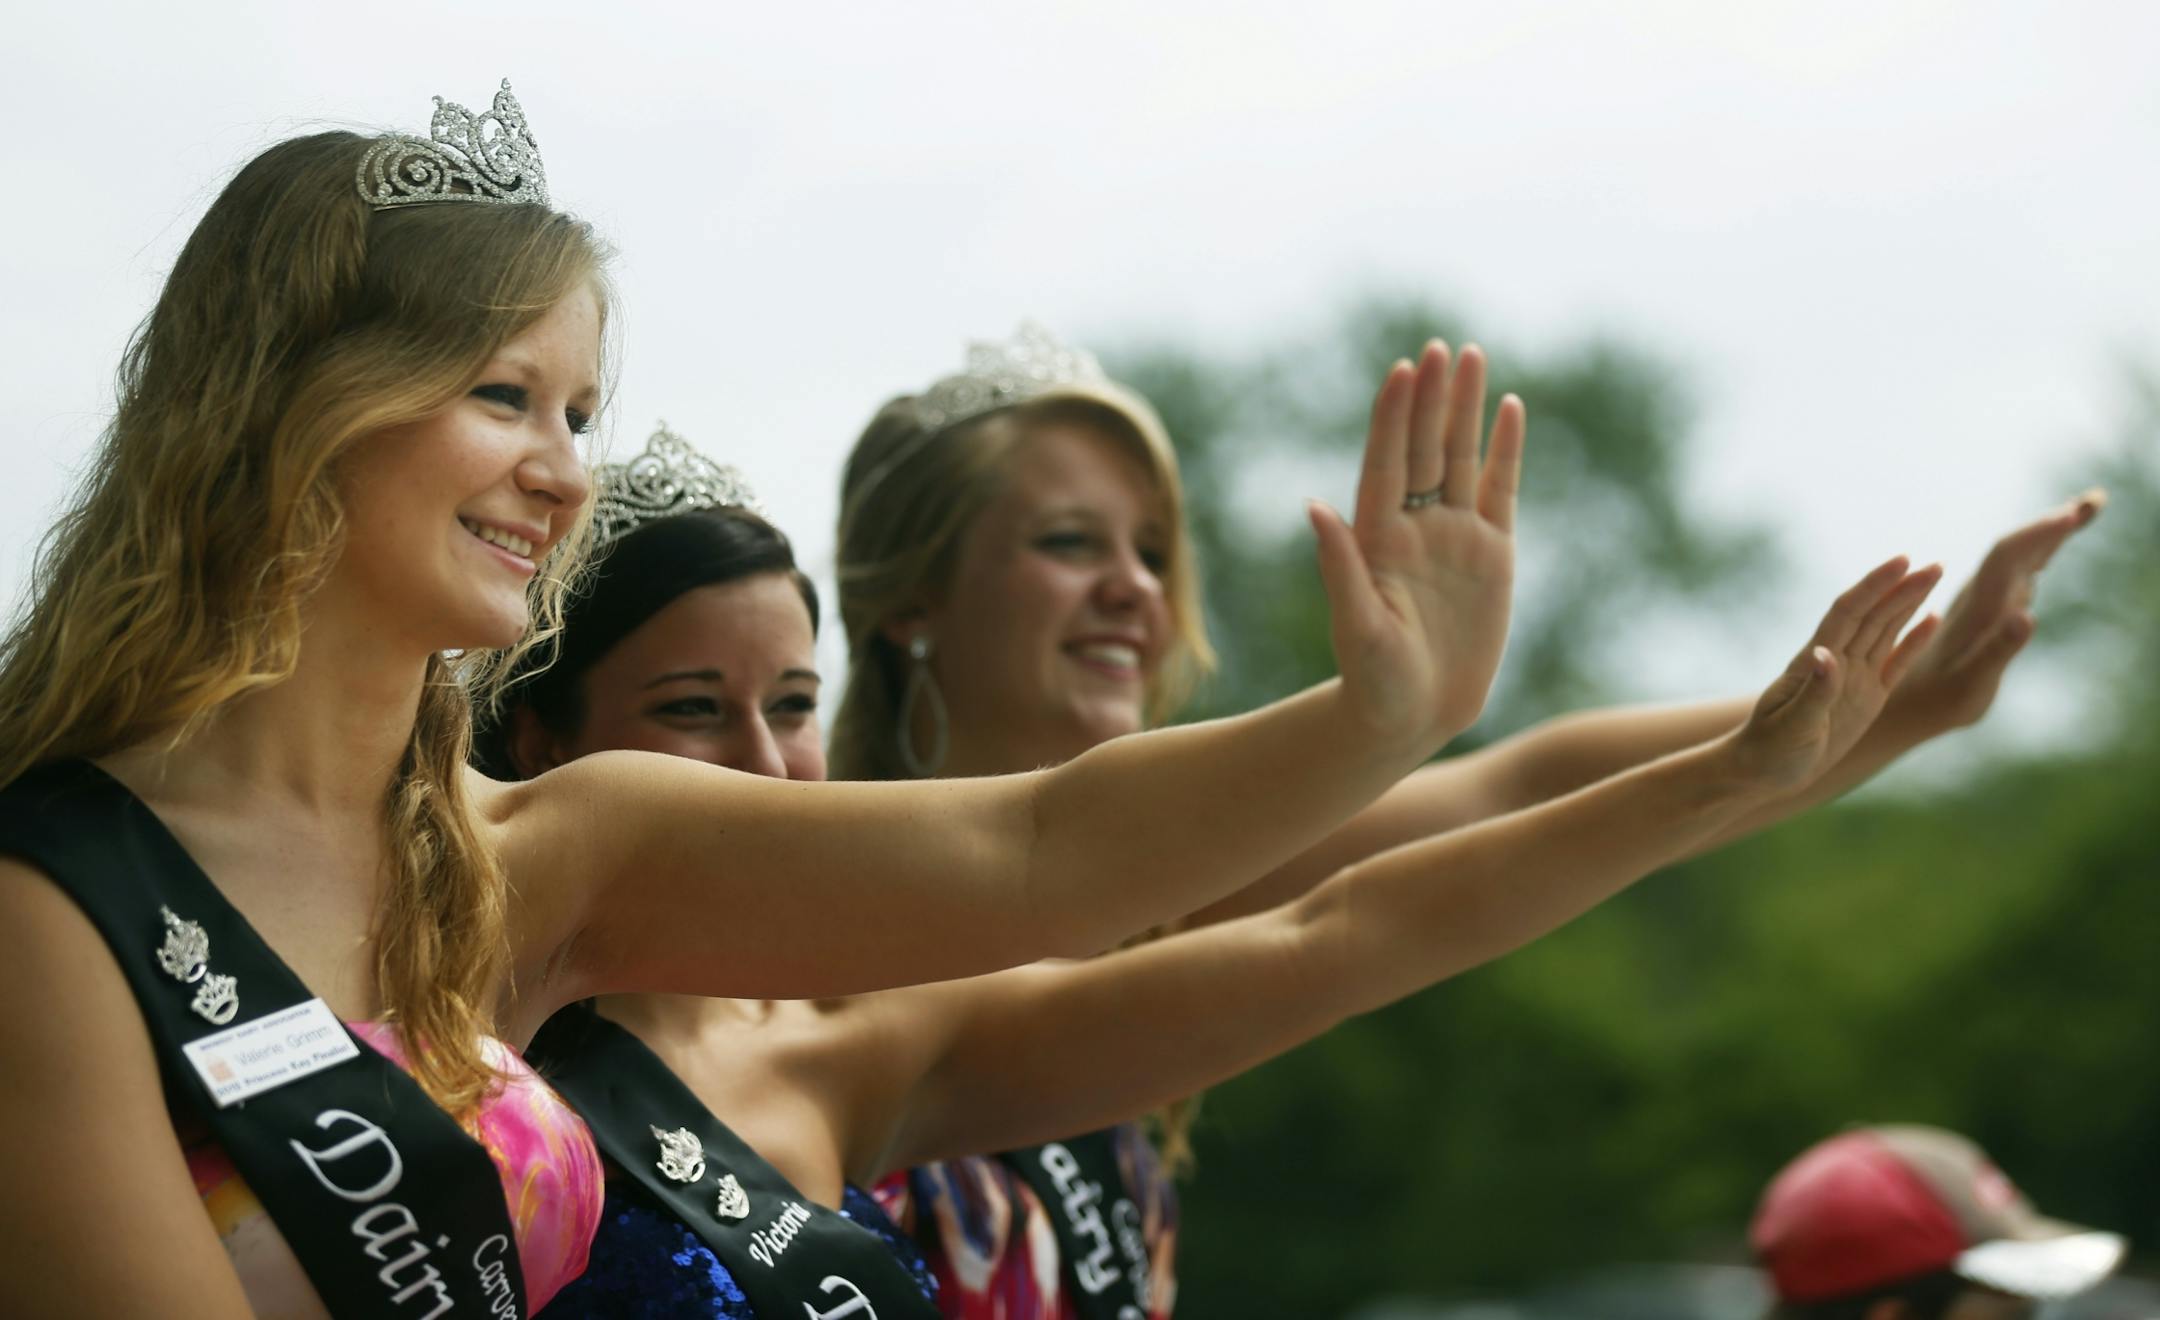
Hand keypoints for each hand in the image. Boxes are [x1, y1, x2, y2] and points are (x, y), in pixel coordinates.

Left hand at [1310, 341, 1526, 744]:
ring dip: (1466, 410)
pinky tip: (1509, 409)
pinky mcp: (1493, 556)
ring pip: (1462, 459)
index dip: (1393, 418)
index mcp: (1377, 539)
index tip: (1401, 371)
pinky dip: (1505, 451)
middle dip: (1431, 398)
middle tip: (1439, 347)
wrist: (1413, 716)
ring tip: (1471, 356)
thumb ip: (1340, 567)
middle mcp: (1414, 528)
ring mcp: (1455, 538)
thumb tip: (1314, 507)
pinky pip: (1501, 492)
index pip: (1386, 464)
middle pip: (1425, 449)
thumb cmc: (1373, 681)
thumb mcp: (1357, 626)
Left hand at [1725, 556, 1942, 790]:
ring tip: (1933, 576)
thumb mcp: (1791, 725)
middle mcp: (1836, 662)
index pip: (1848, 613)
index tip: (1901, 561)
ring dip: (1909, 604)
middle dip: (1901, 588)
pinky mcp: (1867, 697)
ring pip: (1886, 631)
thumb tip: (1827, 655)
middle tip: (1935, 564)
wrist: (1762, 772)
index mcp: (1814, 661)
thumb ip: (1813, 692)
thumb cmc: (1768, 750)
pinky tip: (1933, 619)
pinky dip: (1914, 641)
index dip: (1873, 586)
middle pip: (1873, 615)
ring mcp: (1854, 678)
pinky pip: (1896, 663)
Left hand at [1885, 491, 2104, 735]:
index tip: (2073, 512)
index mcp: (1975, 608)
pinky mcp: (1976, 622)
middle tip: (2094, 500)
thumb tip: (2027, 615)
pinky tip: (2036, 570)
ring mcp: (1976, 609)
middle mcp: (1974, 601)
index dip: (2039, 533)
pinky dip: (2029, 568)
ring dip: (2042, 541)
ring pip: (2009, 566)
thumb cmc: (1934, 704)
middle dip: (2050, 527)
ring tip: (2075, 518)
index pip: (2007, 557)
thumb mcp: (1969, 684)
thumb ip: (1998, 650)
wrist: (1900, 710)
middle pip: (2011, 553)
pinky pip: (2005, 585)